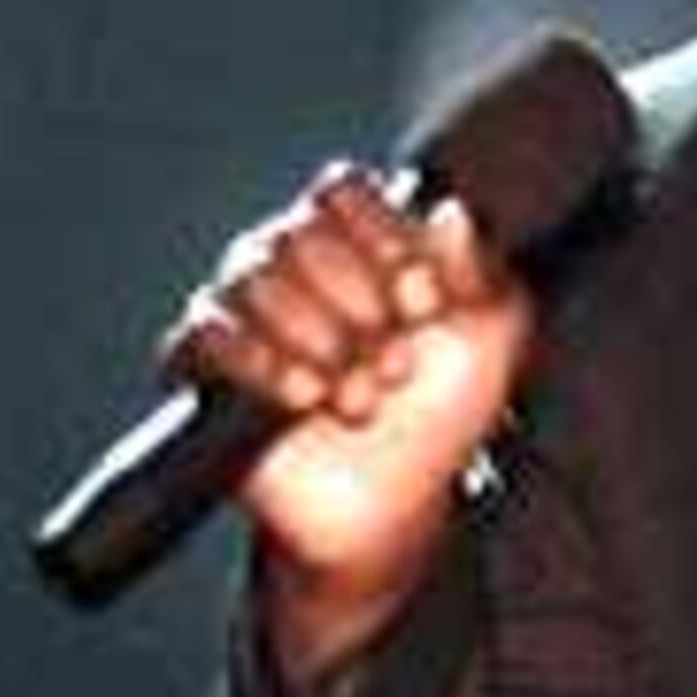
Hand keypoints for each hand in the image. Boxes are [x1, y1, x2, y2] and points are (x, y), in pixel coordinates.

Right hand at [164, 168, 534, 687]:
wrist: (396, 506)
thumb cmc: (440, 414)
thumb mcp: (490, 337)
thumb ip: (481, 268)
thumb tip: (449, 211)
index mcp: (356, 239)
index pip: (338, 190)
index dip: (382, 237)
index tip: (423, 300)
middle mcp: (292, 264)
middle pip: (294, 231)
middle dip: (356, 301)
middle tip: (394, 362)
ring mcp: (244, 311)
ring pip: (252, 278)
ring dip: (318, 339)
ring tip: (359, 394)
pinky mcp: (205, 366)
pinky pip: (207, 333)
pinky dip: (261, 362)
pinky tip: (304, 396)